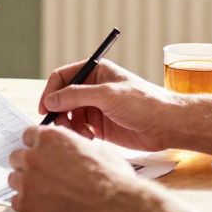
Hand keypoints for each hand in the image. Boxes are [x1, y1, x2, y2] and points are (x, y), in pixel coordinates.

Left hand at [8, 126, 142, 211]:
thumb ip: (75, 145)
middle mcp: (34, 156)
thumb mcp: (96, 149)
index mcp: (50, 138)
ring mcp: (27, 181)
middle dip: (28, 165)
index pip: (28, 135)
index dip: (36, 145)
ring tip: (44, 194)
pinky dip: (27, 205)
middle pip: (16, 157)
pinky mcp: (26, 205)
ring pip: (14, 179)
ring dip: (26, 185)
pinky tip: (44, 208)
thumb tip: (74, 148)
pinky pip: (16, 201)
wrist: (113, 208)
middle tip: (43, 176)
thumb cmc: (112, 178)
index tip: (41, 153)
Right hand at [38, 58, 178, 151]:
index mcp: (95, 72)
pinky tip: (90, 139)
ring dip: (68, 126)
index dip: (50, 91)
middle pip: (62, 98)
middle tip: (58, 126)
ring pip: (68, 115)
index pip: (62, 77)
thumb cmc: (143, 103)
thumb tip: (50, 100)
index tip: (44, 108)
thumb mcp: (107, 95)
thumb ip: (76, 96)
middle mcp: (92, 88)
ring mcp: (95, 107)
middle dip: (58, 112)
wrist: (167, 125)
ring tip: (81, 134)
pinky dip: (78, 134)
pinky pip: (78, 129)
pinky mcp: (99, 126)